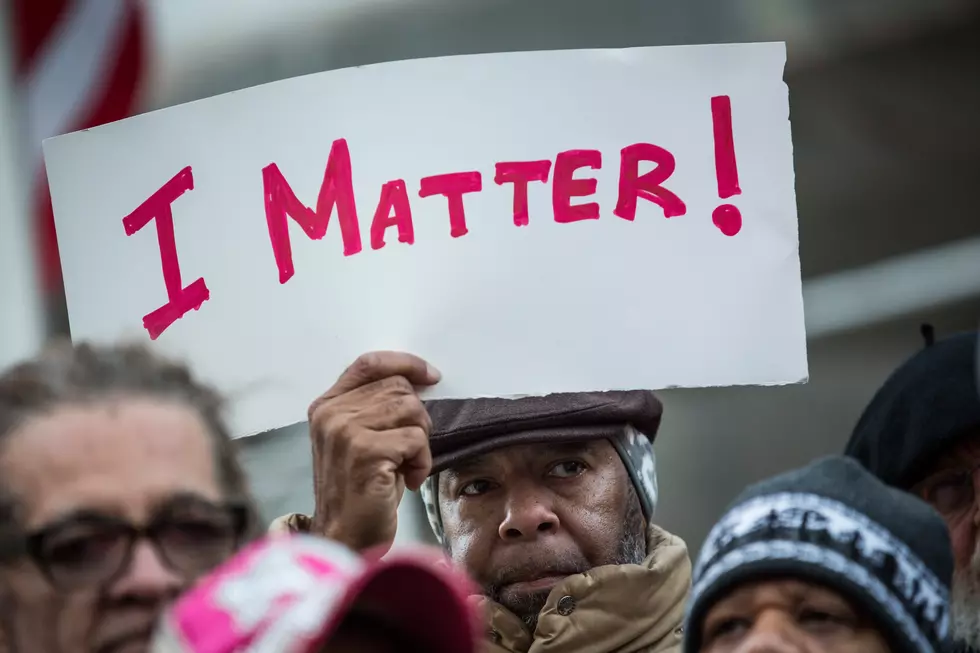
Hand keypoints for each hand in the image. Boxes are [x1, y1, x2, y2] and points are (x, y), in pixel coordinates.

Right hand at [308, 351, 440, 552]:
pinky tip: (408, 481)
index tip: (431, 376)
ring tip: (406, 466)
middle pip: (399, 388)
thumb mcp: (360, 441)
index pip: (369, 363)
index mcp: (326, 406)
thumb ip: (374, 408)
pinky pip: (415, 439)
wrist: (345, 538)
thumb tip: (419, 382)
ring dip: (421, 442)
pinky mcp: (364, 451)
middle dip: (417, 419)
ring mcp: (345, 431)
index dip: (405, 363)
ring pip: (411, 410)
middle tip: (410, 451)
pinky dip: (422, 461)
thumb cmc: (360, 491)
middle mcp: (331, 414)